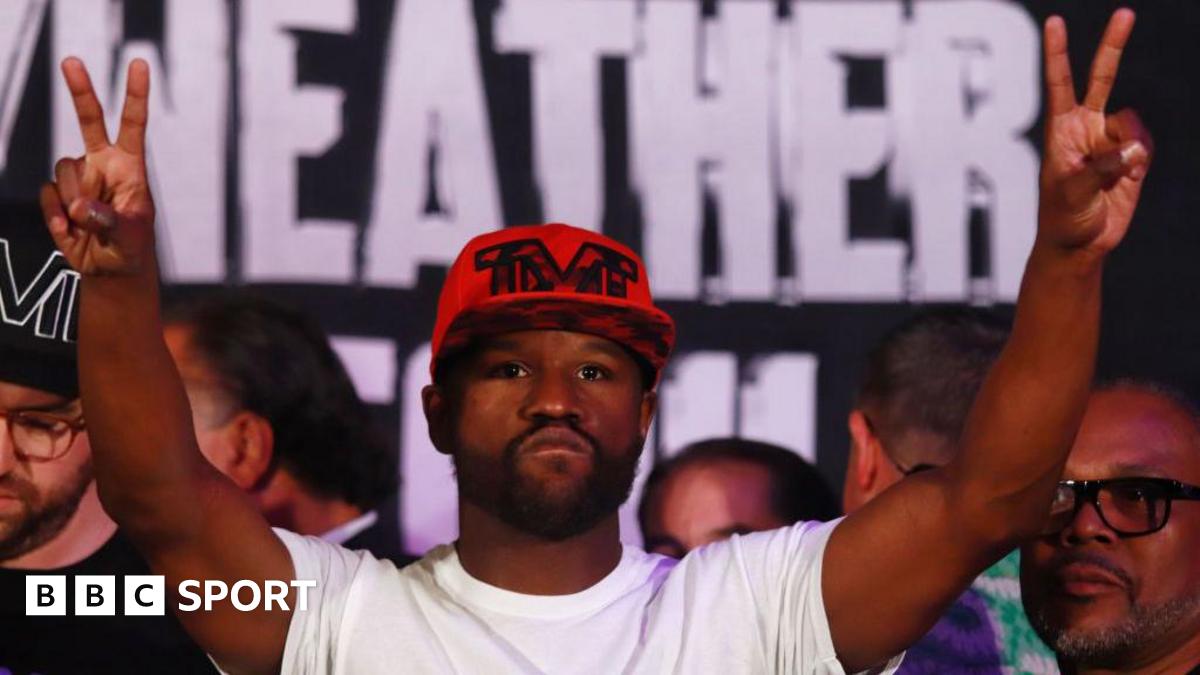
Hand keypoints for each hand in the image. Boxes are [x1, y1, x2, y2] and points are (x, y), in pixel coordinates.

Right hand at [39, 57, 154, 276]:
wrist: (109, 270)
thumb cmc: (131, 248)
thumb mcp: (130, 238)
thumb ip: (108, 222)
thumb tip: (81, 207)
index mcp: (130, 167)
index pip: (133, 125)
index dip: (135, 94)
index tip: (140, 63)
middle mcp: (102, 163)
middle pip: (89, 120)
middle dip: (80, 90)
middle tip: (70, 60)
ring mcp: (78, 176)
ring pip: (63, 169)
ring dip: (73, 199)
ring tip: (89, 224)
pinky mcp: (57, 193)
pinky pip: (49, 195)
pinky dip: (57, 216)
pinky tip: (71, 231)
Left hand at [1037, 9, 1151, 257]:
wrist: (1081, 243)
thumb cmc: (1063, 218)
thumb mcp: (1072, 193)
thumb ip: (1100, 168)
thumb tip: (1131, 150)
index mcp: (1060, 130)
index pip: (1059, 84)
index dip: (1058, 53)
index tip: (1054, 23)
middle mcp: (1086, 127)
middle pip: (1102, 78)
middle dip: (1113, 46)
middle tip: (1125, 13)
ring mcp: (1110, 139)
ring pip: (1133, 122)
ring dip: (1129, 146)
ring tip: (1112, 174)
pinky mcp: (1132, 156)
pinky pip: (1145, 143)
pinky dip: (1141, 158)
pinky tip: (1128, 176)